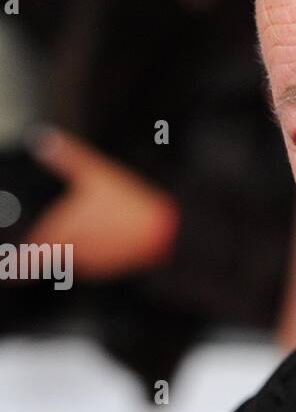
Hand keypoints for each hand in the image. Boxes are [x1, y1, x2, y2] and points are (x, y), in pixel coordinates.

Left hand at [27, 126, 178, 278]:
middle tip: (25, 257)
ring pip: (68, 258)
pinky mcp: (108, 267)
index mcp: (61, 232)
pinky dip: (87, 252)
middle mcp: (72, 252)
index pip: (27, 257)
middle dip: (35, 256)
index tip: (6, 272)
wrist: (164, 234)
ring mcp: (91, 263)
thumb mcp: (95, 172)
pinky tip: (98, 238)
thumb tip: (42, 139)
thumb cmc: (128, 206)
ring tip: (75, 235)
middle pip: (46, 257)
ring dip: (64, 250)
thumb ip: (66, 156)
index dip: (14, 266)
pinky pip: (89, 262)